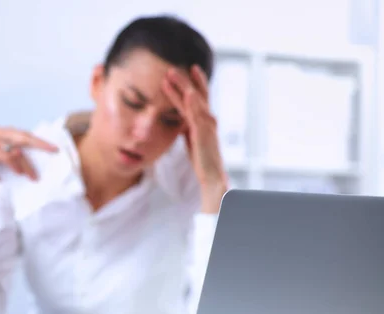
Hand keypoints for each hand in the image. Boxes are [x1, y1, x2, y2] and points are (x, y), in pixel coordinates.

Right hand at [0, 127, 57, 217]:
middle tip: (51, 150)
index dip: (39, 140)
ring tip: (33, 176)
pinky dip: (10, 161)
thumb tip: (43, 161)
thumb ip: (21, 163)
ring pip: (10, 144)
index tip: (55, 148)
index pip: (22, 135)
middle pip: (18, 134)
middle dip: (37, 142)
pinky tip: (18, 173)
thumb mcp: (11, 174)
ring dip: (24, 160)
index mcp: (1, 143)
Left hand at [162, 65, 228, 212]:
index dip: (188, 85)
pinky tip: (188, 92)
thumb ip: (188, 128)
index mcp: (203, 120)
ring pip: (194, 100)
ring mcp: (207, 124)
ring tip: (172, 73)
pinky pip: (197, 114)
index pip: (196, 98)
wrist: (211, 175)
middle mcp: (207, 119)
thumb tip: (181, 122)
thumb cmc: (202, 159)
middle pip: (196, 94)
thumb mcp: (192, 139)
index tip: (182, 71)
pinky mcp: (204, 132)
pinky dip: (193, 102)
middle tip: (172, 67)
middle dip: (185, 80)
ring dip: (184, 86)